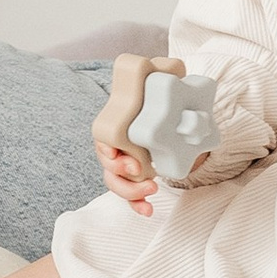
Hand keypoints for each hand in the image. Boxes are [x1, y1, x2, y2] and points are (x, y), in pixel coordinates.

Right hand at [91, 55, 164, 213]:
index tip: (130, 160)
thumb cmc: (163, 98)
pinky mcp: (136, 177)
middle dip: (120, 175)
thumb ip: (164, 72)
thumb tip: (172, 66)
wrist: (175, 114)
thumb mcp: (164, 84)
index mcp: (118, 124)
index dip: (110, 153)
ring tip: (152, 190)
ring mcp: (125, 163)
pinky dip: (136, 205)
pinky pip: (130, 196)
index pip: (102, 140)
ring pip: (115, 183)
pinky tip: (148, 211)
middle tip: (140, 172)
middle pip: (106, 166)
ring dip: (130, 192)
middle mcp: (116, 145)